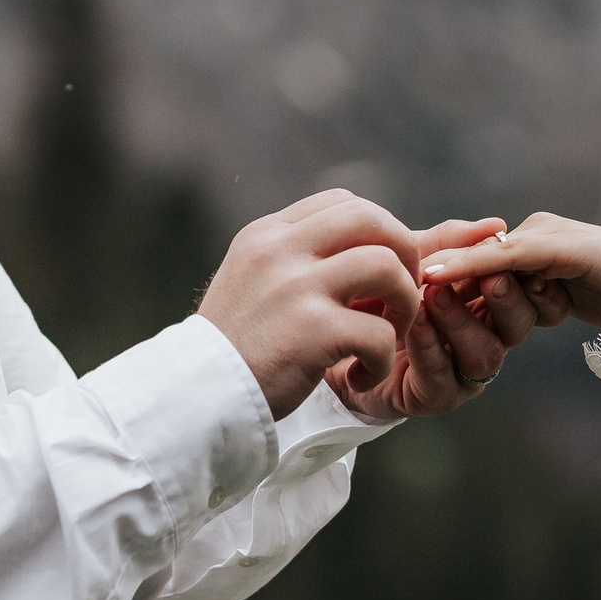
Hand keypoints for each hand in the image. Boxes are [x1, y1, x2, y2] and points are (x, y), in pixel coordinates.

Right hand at [198, 190, 425, 418]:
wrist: (195, 396)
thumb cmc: (233, 346)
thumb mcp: (250, 279)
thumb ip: (292, 257)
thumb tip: (354, 247)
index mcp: (267, 234)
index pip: (344, 203)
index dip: (379, 232)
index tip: (380, 272)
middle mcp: (280, 250)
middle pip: (373, 219)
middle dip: (405, 255)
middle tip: (399, 296)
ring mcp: (296, 288)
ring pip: (387, 266)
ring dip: (404, 303)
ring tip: (389, 335)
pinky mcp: (312, 332)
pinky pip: (379, 332)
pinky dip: (384, 357)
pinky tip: (360, 374)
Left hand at [327, 216, 520, 420]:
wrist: (337, 338)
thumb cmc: (381, 296)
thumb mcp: (412, 261)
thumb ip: (449, 244)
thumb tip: (497, 224)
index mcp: (487, 303)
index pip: (521, 288)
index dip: (519, 271)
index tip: (505, 248)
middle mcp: (485, 338)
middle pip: (519, 324)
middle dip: (506, 299)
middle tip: (488, 276)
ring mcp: (463, 372)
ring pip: (485, 353)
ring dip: (461, 321)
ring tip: (434, 296)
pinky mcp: (436, 396)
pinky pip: (442, 376)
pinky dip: (429, 346)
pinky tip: (413, 323)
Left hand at [414, 212, 600, 332]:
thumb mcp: (564, 299)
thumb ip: (529, 297)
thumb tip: (495, 308)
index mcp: (535, 244)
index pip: (479, 263)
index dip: (441, 279)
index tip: (394, 294)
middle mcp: (537, 233)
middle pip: (478, 263)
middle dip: (443, 281)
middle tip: (401, 292)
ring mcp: (549, 236)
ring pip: (489, 264)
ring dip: (470, 288)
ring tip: (450, 293)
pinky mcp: (562, 247)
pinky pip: (506, 257)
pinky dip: (468, 266)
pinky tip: (434, 277)